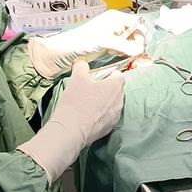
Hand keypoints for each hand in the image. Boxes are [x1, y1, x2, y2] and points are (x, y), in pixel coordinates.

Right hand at [17, 60, 124, 182]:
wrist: (71, 129)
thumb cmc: (76, 101)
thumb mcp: (76, 78)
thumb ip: (81, 66)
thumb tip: (82, 62)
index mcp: (115, 86)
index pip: (119, 75)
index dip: (109, 74)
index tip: (99, 76)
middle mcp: (120, 101)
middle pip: (117, 91)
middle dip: (107, 88)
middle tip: (92, 88)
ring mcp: (116, 116)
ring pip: (113, 105)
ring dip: (105, 102)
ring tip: (89, 103)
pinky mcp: (109, 128)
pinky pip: (108, 117)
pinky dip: (101, 115)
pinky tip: (89, 115)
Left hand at [27, 10, 144, 78]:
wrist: (65, 51)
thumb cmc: (81, 41)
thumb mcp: (105, 41)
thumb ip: (124, 45)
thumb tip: (140, 50)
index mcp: (116, 18)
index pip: (138, 23)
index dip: (141, 35)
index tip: (140, 47)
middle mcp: (116, 24)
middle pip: (136, 32)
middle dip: (135, 43)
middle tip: (130, 53)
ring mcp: (113, 34)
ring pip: (131, 41)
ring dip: (129, 49)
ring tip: (118, 52)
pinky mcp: (109, 44)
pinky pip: (124, 48)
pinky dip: (123, 52)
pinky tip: (112, 53)